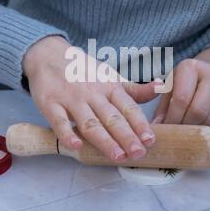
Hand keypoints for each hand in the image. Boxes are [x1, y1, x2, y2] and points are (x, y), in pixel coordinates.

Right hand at [23, 36, 158, 161]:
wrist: (48, 55)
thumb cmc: (84, 70)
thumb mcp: (111, 77)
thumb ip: (134, 90)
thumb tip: (161, 87)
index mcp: (110, 87)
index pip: (128, 107)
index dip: (140, 124)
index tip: (150, 140)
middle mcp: (93, 93)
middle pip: (112, 117)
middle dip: (126, 136)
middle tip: (138, 153)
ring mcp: (71, 99)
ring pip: (90, 122)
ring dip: (104, 140)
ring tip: (117, 155)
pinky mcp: (50, 104)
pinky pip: (59, 121)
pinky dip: (67, 134)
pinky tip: (77, 146)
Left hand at [152, 48, 209, 128]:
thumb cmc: (185, 82)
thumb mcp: (170, 87)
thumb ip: (163, 107)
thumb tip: (157, 127)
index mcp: (190, 67)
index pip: (181, 98)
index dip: (173, 117)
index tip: (167, 128)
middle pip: (198, 110)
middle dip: (185, 125)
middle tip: (177, 132)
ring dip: (196, 129)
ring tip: (186, 130)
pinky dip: (207, 128)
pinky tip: (198, 126)